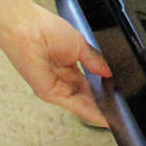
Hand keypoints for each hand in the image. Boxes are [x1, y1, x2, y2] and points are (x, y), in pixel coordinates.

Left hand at [0, 0, 113, 127]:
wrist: (26, 28)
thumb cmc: (45, 29)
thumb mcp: (80, 45)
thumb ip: (95, 61)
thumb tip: (109, 72)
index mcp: (68, 64)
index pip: (88, 83)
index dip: (102, 90)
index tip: (116, 97)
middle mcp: (61, 78)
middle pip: (85, 95)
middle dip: (102, 103)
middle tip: (118, 110)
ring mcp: (55, 87)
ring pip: (81, 103)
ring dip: (98, 110)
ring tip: (115, 116)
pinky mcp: (49, 92)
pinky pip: (73, 105)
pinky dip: (89, 111)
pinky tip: (102, 115)